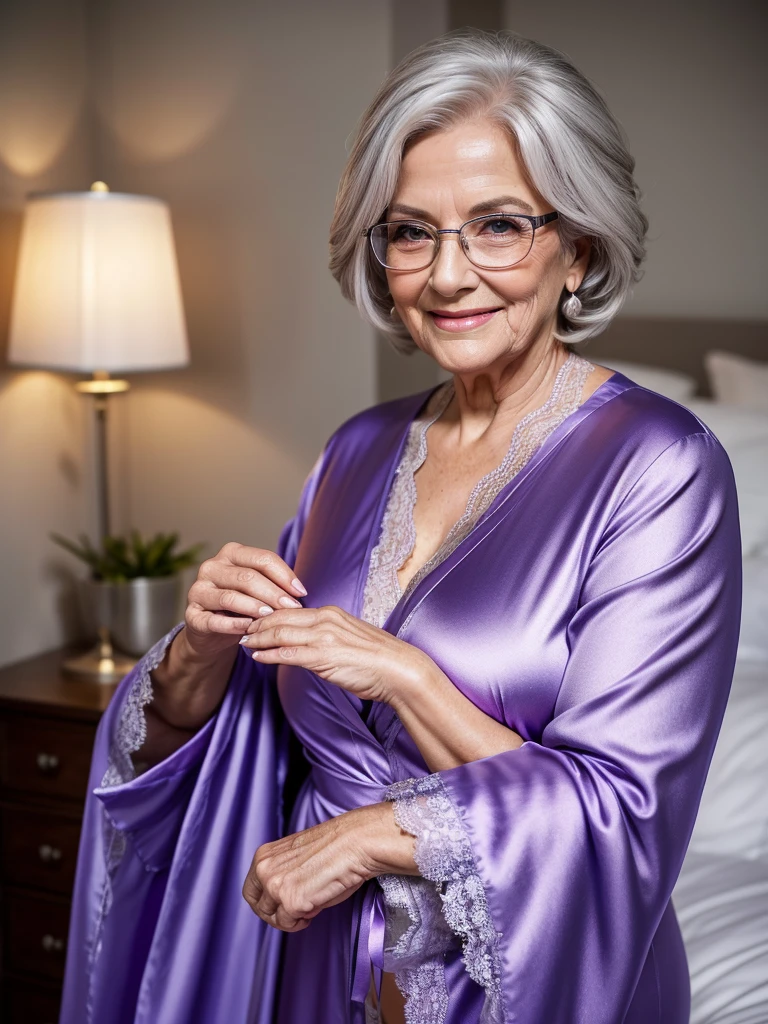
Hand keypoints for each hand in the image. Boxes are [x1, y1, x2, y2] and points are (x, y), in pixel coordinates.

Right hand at [182, 541, 307, 660]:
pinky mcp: (192, 615)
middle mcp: (212, 567)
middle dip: (273, 593)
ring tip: (272, 616)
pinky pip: (214, 620)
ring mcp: (198, 591)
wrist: (211, 631)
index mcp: (231, 554)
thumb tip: (299, 592)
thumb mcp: (258, 590)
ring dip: (255, 608)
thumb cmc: (241, 605)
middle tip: (292, 607)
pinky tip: (250, 629)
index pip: (262, 559)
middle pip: (247, 577)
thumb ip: (274, 585)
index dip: (284, 575)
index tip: (301, 592)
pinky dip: (234, 625)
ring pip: (230, 597)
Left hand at [237, 604, 433, 703]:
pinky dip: (268, 655)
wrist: (399, 670)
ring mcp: (324, 637)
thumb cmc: (378, 660)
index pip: (291, 609)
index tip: (254, 620)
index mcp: (331, 613)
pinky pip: (287, 653)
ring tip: (244, 644)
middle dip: (257, 623)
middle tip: (241, 629)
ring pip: (280, 633)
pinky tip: (257, 658)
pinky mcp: (323, 657)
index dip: (268, 614)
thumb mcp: (349, 639)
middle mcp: (325, 620)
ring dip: (258, 639)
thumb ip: (328, 637)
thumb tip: (310, 643)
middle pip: (280, 617)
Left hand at [242, 803, 415, 931]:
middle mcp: (264, 870)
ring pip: (273, 918)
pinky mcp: (291, 902)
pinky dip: (302, 922)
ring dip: (291, 918)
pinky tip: (316, 906)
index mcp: (264, 855)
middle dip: (276, 914)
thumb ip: (282, 875)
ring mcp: (275, 887)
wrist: (356, 842)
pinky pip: (290, 923)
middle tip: (295, 913)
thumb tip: (281, 900)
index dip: (265, 902)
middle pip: (258, 907)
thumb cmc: (334, 848)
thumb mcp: (296, 858)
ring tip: (310, 905)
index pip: (251, 890)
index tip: (280, 906)